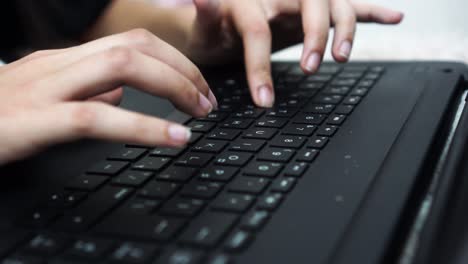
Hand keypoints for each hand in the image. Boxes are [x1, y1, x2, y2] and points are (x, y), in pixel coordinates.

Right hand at [0, 29, 216, 164]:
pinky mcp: (35, 120)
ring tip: (201, 112)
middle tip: (209, 100)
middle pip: (136, 47)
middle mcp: (59, 64)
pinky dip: (144, 126)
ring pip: (122, 67)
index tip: (198, 86)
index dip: (174, 60)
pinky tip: (174, 138)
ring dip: (174, 87)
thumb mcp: (47, 97)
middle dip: (183, 70)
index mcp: (66, 60)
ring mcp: (46, 88)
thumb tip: (120, 97)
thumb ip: (87, 92)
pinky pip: (97, 117)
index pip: (132, 42)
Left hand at [185, 0, 403, 106]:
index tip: (263, 100)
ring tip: (341, 57)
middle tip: (312, 68)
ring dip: (344, 28)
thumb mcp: (204, 26)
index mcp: (250, 1)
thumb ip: (205, 12)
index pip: (259, 29)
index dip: (261, 65)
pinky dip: (372, 12)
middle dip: (316, 35)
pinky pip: (349, 6)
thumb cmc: (215, 28)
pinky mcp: (317, 11)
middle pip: (311, 3)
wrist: (226, 23)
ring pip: (335, 4)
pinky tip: (394, 18)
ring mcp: (302, 2)